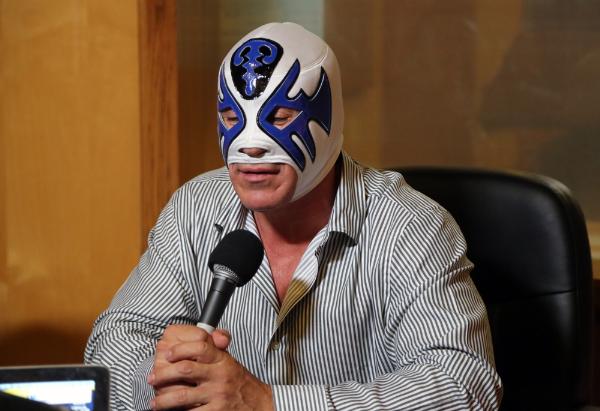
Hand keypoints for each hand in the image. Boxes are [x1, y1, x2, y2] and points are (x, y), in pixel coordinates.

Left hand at [148, 324, 272, 409]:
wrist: (259, 403)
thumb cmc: (239, 382)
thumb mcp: (228, 361)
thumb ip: (213, 350)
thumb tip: (201, 336)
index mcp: (222, 359)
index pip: (199, 346)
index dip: (179, 349)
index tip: (166, 354)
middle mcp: (219, 375)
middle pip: (185, 369)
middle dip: (163, 375)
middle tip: (152, 379)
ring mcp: (217, 394)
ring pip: (181, 396)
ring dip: (163, 400)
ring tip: (155, 402)